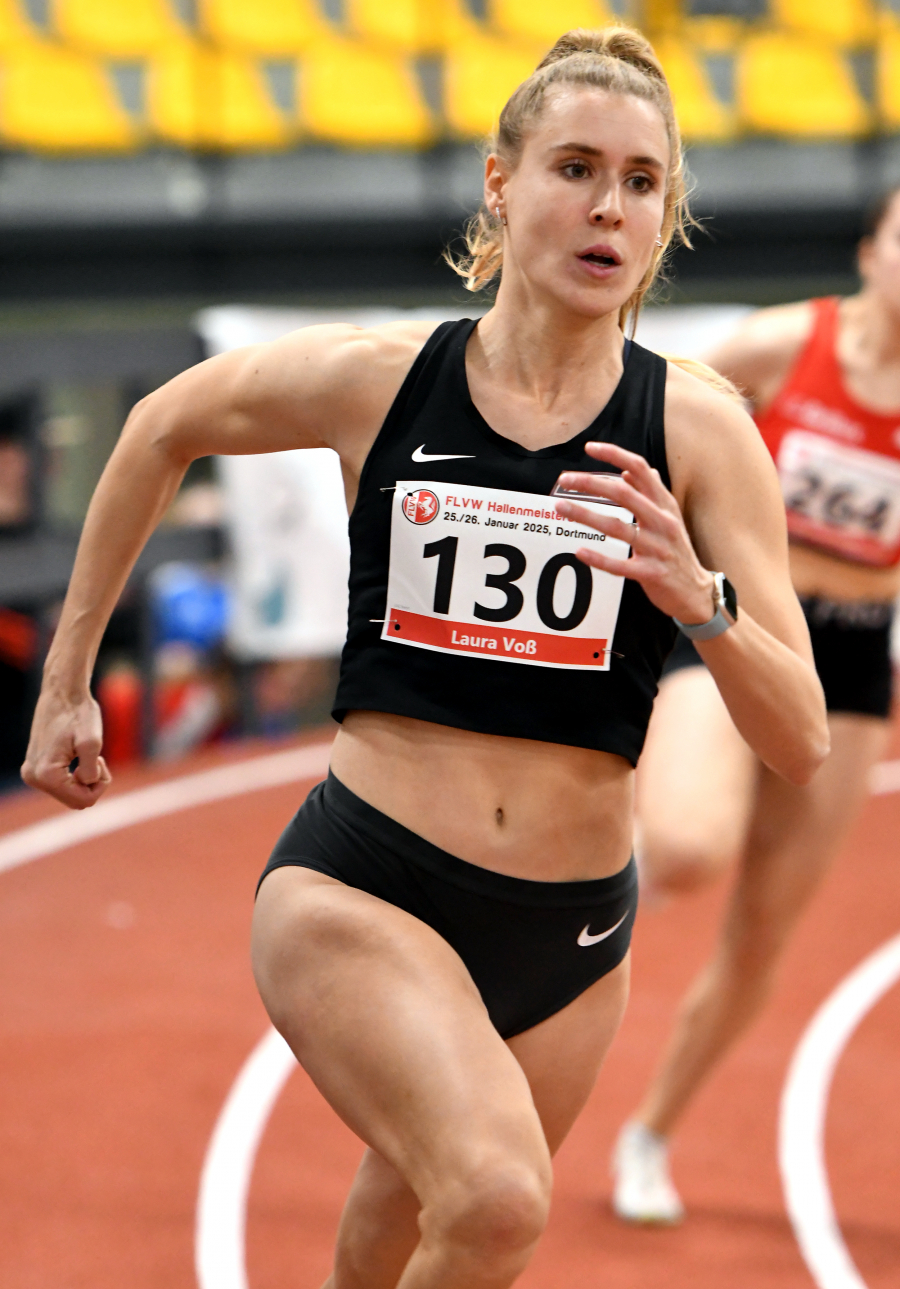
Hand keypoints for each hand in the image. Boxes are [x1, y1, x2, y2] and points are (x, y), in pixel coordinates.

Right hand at [21, 687, 111, 809]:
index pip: (84, 801)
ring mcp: (31, 774)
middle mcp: (33, 778)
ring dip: (84, 779)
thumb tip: (86, 784)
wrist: (62, 694)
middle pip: (75, 801)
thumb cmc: (79, 714)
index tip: (101, 760)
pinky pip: (61, 785)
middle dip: (92, 784)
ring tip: (86, 754)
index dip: (101, 784)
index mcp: (46, 775)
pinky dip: (74, 775)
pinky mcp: (35, 768)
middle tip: (97, 758)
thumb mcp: (92, 741)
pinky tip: (75, 755)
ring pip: (69, 794)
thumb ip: (91, 769)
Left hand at [554, 441, 715, 622]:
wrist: (696, 591)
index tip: (589, 448)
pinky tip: (579, 552)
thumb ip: (650, 492)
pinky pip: (620, 565)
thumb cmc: (677, 551)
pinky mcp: (650, 573)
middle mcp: (662, 521)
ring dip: (585, 515)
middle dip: (590, 483)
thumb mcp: (669, 517)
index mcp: (665, 504)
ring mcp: (657, 548)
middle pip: (623, 493)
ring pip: (616, 527)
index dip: (615, 454)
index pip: (640, 469)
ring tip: (560, 507)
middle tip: (565, 480)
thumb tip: (629, 470)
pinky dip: (598, 558)